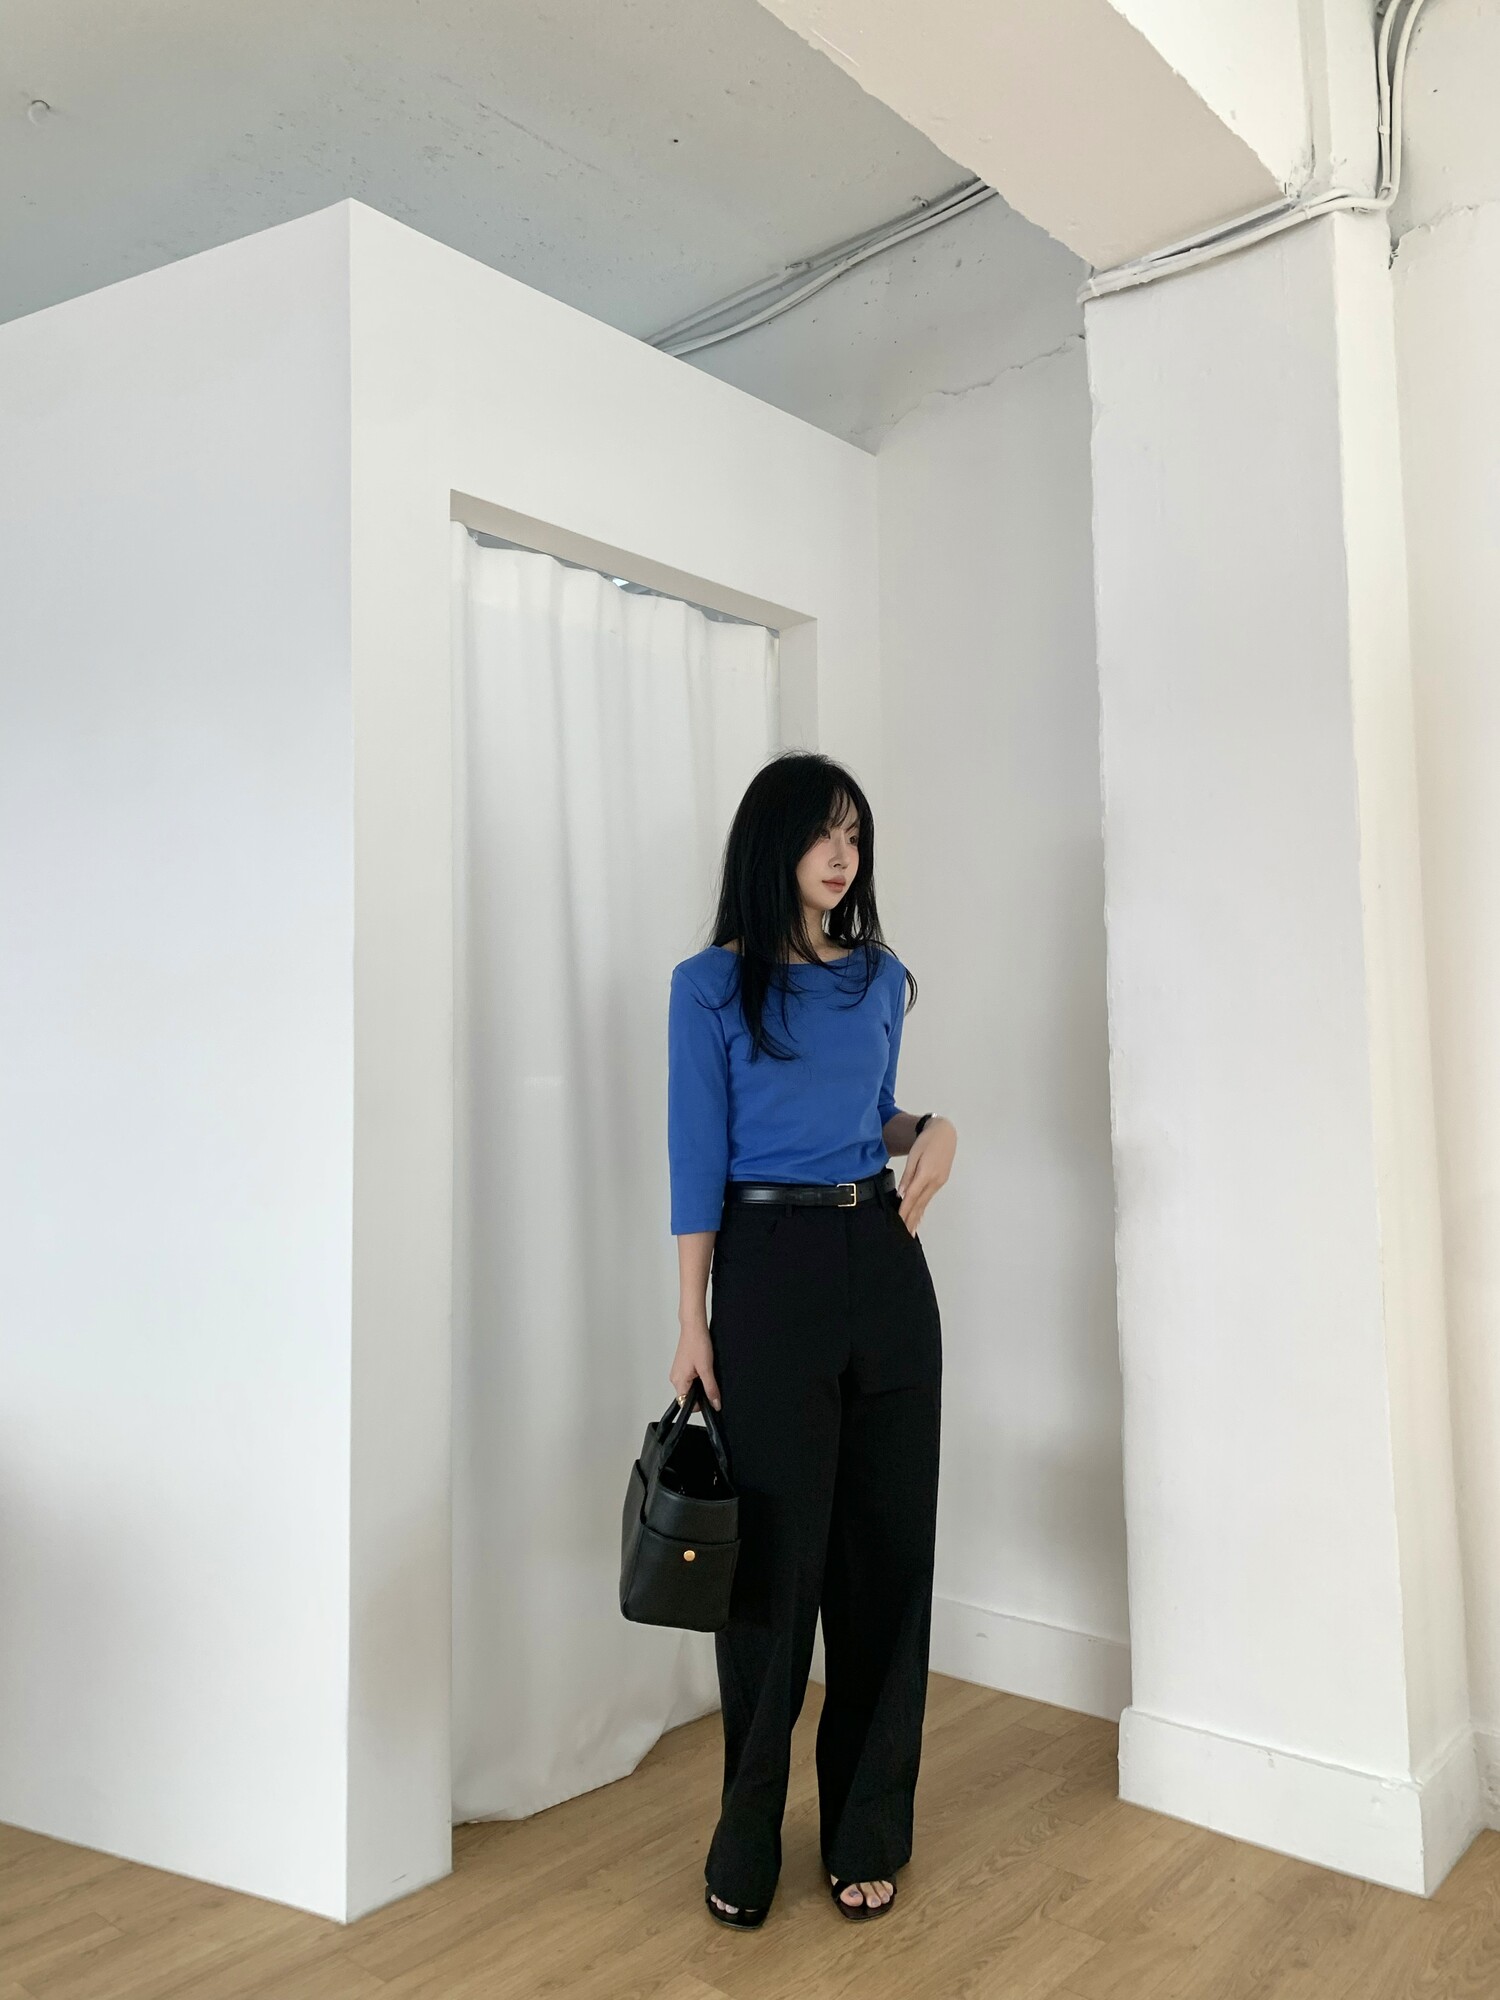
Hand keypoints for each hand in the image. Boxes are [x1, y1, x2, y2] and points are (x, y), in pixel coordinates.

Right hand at [670, 1322, 721, 1410]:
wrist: (693, 1327)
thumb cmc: (697, 1343)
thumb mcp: (707, 1369)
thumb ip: (711, 1388)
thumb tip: (715, 1404)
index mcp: (678, 1381)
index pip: (687, 1404)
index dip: (700, 1403)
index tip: (710, 1396)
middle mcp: (675, 1378)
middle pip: (688, 1396)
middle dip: (700, 1392)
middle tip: (709, 1378)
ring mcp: (677, 1372)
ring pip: (690, 1387)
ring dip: (699, 1383)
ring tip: (705, 1369)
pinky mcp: (681, 1367)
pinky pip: (689, 1379)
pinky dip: (697, 1376)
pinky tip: (702, 1366)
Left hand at [897, 1116, 955, 1233]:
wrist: (944, 1133)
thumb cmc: (926, 1141)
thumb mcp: (914, 1155)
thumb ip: (908, 1175)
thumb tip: (902, 1193)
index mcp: (926, 1174)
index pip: (912, 1197)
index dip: (905, 1211)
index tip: (898, 1223)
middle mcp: (934, 1181)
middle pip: (919, 1204)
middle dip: (911, 1220)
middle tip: (903, 1235)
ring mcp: (939, 1182)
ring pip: (925, 1203)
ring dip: (917, 1218)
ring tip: (910, 1232)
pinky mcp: (941, 1181)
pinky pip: (929, 1198)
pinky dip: (923, 1209)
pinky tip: (919, 1218)